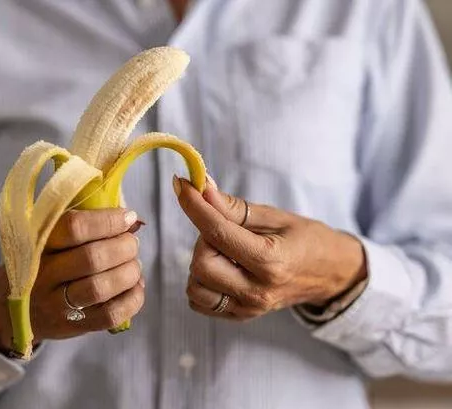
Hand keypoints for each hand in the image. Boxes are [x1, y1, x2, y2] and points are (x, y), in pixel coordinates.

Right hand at [0, 209, 144, 351]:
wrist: (13, 306)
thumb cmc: (44, 260)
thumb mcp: (51, 236)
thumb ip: (85, 224)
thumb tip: (131, 220)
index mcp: (39, 242)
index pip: (75, 226)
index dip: (108, 221)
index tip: (127, 217)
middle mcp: (44, 273)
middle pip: (92, 258)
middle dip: (123, 247)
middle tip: (131, 243)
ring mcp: (56, 303)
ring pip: (100, 287)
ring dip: (128, 273)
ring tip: (133, 265)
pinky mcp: (72, 325)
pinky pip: (110, 315)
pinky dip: (132, 299)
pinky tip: (136, 287)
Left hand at [173, 176, 366, 320]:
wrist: (331, 275)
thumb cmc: (307, 239)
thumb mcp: (277, 217)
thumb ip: (236, 208)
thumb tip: (203, 190)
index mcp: (271, 262)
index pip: (218, 233)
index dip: (194, 205)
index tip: (182, 185)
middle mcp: (257, 291)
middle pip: (201, 263)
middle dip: (202, 239)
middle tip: (221, 228)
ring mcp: (248, 308)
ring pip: (195, 285)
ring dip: (201, 261)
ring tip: (224, 250)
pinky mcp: (240, 316)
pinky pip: (199, 302)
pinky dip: (201, 281)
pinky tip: (221, 266)